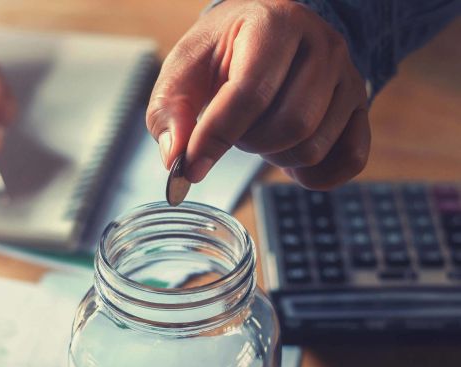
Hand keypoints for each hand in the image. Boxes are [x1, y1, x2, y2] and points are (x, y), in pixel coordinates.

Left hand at [147, 0, 369, 189]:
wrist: (265, 36)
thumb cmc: (222, 54)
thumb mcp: (184, 70)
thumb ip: (169, 111)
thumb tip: (175, 158)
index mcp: (275, 25)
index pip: (250, 93)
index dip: (216, 137)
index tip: (191, 167)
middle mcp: (323, 45)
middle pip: (291, 125)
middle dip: (250, 143)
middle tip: (235, 130)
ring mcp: (349, 76)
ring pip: (314, 146)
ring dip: (275, 157)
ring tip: (260, 132)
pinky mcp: (362, 106)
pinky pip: (350, 160)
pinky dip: (314, 176)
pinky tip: (289, 159)